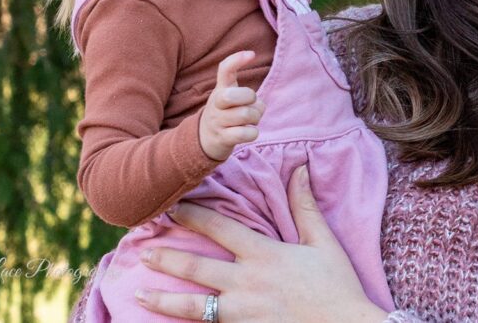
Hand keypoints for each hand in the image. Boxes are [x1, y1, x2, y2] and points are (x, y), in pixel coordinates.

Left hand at [135, 166, 387, 321]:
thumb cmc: (337, 284)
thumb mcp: (323, 241)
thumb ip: (305, 206)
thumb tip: (301, 169)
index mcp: (264, 255)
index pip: (221, 229)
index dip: (194, 216)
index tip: (173, 206)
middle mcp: (247, 283)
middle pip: (197, 268)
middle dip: (167, 258)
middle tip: (143, 250)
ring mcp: (242, 313)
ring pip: (193, 306)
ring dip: (163, 299)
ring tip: (140, 292)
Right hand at [199, 51, 264, 160]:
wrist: (205, 139)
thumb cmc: (226, 113)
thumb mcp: (229, 96)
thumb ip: (245, 93)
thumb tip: (257, 104)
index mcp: (221, 89)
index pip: (224, 70)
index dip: (236, 60)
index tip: (251, 54)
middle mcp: (216, 104)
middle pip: (232, 95)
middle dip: (249, 97)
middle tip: (250, 103)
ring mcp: (218, 122)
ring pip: (245, 115)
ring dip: (255, 117)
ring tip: (250, 120)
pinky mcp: (223, 139)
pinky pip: (245, 133)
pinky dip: (253, 133)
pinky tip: (248, 132)